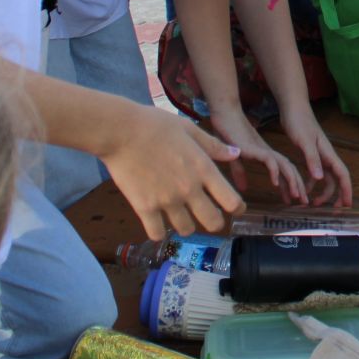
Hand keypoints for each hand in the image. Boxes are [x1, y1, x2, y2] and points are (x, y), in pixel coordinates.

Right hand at [100, 105, 246, 238]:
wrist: (120, 131)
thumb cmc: (155, 125)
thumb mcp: (189, 129)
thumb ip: (213, 145)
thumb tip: (236, 153)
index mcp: (203, 169)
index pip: (231, 200)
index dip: (237, 208)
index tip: (234, 209)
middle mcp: (189, 189)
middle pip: (213, 223)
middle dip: (214, 222)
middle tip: (207, 216)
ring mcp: (167, 201)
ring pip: (186, 230)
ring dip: (186, 225)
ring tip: (179, 214)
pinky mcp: (144, 208)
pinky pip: (157, 233)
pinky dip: (159, 231)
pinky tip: (157, 221)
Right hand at [209, 105, 306, 202]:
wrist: (224, 115)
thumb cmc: (228, 133)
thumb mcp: (234, 158)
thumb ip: (239, 172)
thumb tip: (243, 188)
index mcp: (265, 156)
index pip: (282, 172)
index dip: (289, 186)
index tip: (292, 200)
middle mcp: (268, 153)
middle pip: (289, 170)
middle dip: (297, 186)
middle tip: (304, 202)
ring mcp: (263, 150)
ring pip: (284, 166)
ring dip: (292, 181)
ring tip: (297, 196)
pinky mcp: (255, 147)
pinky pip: (269, 160)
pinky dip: (274, 171)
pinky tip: (275, 184)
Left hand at [278, 104, 354, 206]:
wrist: (292, 108)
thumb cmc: (299, 122)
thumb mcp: (304, 141)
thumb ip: (312, 159)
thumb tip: (320, 179)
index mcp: (327, 153)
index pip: (342, 174)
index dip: (346, 190)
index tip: (347, 205)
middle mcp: (325, 156)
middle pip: (336, 179)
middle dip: (337, 195)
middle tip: (334, 211)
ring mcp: (318, 156)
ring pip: (325, 178)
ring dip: (322, 192)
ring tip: (313, 204)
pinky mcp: (309, 155)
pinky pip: (313, 173)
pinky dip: (310, 183)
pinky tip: (302, 189)